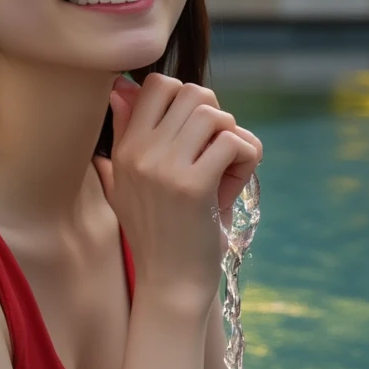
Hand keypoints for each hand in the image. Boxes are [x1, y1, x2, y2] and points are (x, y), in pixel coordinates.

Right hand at [94, 74, 261, 313]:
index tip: (195, 132)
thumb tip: (120, 87)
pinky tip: (236, 181)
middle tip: (216, 150)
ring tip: (227, 167)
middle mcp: (139, 153)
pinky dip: (247, 157)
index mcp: (125, 148)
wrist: (170, 284)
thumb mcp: (131, 181)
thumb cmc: (159, 232)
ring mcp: (164, 168)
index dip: (187, 98)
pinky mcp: (193, 186)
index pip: (158, 84)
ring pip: (214, 114)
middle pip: (192, 93)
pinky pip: (233, 143)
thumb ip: (127, 133)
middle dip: (215, 116)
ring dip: (232, 136)